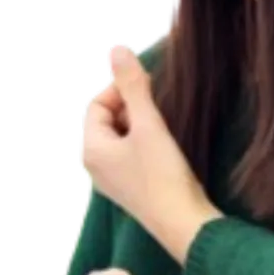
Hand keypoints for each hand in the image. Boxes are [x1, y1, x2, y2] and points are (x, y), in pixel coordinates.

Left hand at [79, 43, 207, 227]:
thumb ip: (133, 86)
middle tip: (158, 107)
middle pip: (106, 118)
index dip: (122, 89)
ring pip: (119, 135)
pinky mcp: (128, 186)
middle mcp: (92, 164)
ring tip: (162, 127)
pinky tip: (164, 145)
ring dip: (139, 123)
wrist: (184, 225)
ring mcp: (109, 178)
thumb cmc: (163, 175)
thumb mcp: (148, 125)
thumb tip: (118, 49)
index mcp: (89, 148)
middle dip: (131, 106)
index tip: (150, 87)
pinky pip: (128, 152)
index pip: (97, 103)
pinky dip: (143, 141)